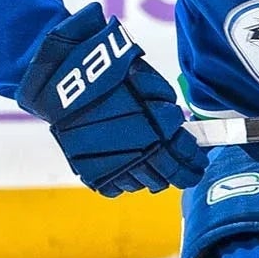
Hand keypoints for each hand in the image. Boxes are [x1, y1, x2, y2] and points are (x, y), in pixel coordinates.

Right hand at [16, 3, 208, 195]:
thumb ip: (165, 102)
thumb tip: (182, 127)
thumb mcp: (144, 77)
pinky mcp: (91, 170)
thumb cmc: (104, 71)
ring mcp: (114, 163)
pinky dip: (127, 181)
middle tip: (189, 171)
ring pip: (146, 183)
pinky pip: (117, 187)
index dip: (195, 158)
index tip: (199, 159)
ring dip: (156, 177)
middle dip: (184, 173)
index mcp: (156, 126)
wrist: (59, 78)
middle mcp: (138, 150)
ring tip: (160, 169)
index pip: (186, 153)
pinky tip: (131, 170)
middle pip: (171, 174)